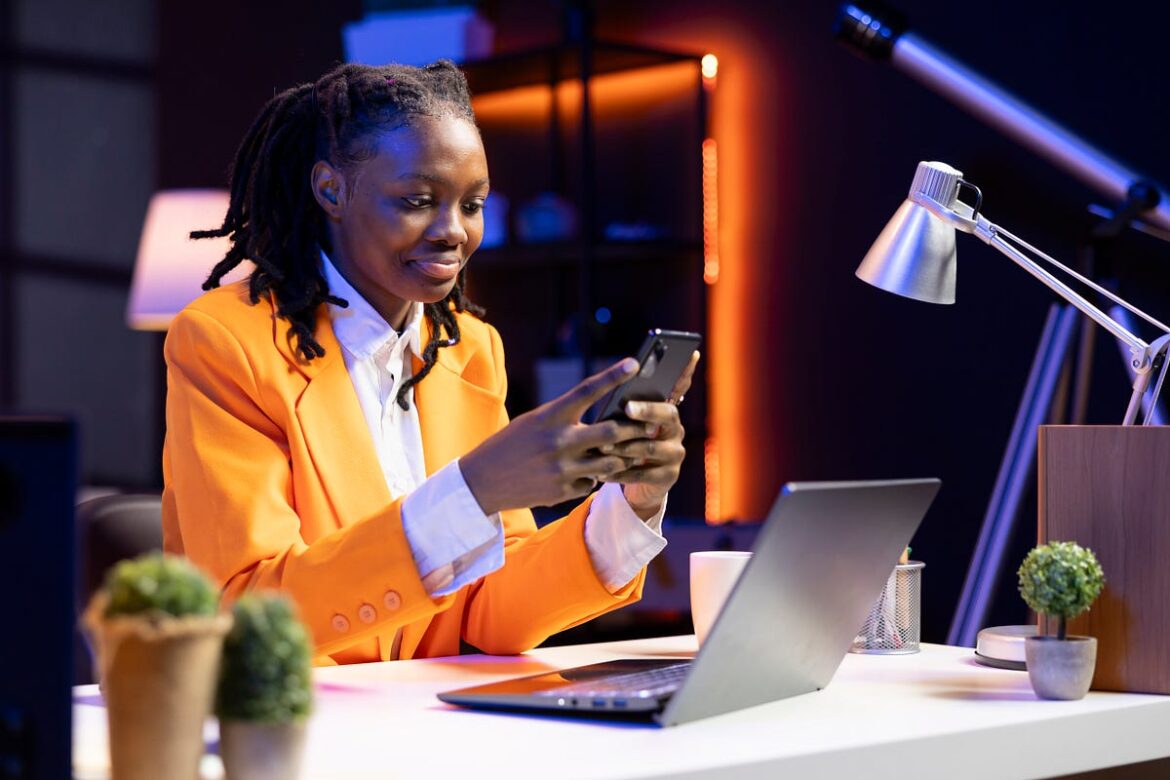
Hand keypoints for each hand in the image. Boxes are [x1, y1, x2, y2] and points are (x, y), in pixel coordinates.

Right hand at [461, 358, 652, 514]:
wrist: (482, 480)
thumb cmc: (512, 444)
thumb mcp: (534, 421)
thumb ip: (565, 417)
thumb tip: (602, 417)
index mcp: (550, 415)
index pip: (587, 390)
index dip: (613, 376)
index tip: (634, 364)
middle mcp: (558, 440)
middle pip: (611, 432)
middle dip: (632, 430)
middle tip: (647, 426)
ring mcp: (561, 468)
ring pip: (609, 462)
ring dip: (618, 458)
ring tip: (623, 453)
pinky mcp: (561, 490)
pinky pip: (591, 483)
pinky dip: (592, 478)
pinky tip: (584, 474)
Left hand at [606, 351, 699, 519]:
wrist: (631, 482)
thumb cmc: (623, 442)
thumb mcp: (623, 422)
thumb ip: (626, 407)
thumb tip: (617, 386)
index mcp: (665, 410)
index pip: (680, 385)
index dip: (687, 371)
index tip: (690, 354)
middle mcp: (676, 428)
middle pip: (667, 414)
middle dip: (647, 410)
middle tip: (628, 407)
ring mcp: (675, 452)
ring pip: (652, 446)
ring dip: (626, 446)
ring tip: (603, 446)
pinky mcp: (669, 476)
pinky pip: (644, 474)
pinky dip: (621, 473)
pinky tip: (603, 472)